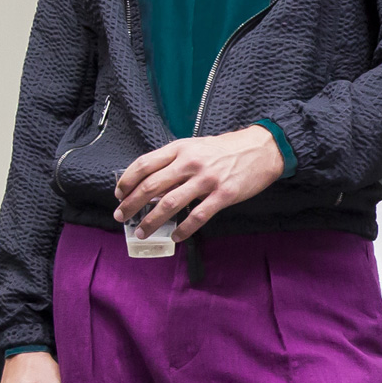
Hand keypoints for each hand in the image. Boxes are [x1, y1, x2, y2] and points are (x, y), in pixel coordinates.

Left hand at [113, 125, 286, 239]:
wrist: (262, 149)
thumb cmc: (227, 149)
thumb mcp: (196, 146)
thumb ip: (175, 161)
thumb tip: (153, 183)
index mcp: (180, 149)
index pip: (144, 164)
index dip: (126, 181)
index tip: (119, 194)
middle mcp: (190, 163)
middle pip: (151, 186)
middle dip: (131, 204)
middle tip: (121, 216)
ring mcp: (207, 180)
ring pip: (170, 203)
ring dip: (151, 221)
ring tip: (142, 232)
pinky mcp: (224, 195)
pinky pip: (198, 216)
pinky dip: (184, 229)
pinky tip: (176, 236)